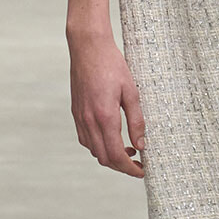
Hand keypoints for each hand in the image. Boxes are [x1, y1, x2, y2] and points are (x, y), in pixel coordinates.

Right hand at [67, 27, 144, 177]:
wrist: (88, 48)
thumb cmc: (112, 65)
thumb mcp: (131, 91)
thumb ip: (136, 120)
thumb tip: (141, 145)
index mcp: (105, 117)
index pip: (117, 155)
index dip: (130, 168)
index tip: (143, 171)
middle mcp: (89, 121)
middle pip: (104, 158)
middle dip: (121, 166)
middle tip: (138, 164)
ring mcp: (80, 117)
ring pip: (93, 150)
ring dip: (110, 156)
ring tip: (128, 149)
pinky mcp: (76, 112)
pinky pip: (85, 139)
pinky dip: (98, 145)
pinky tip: (110, 137)